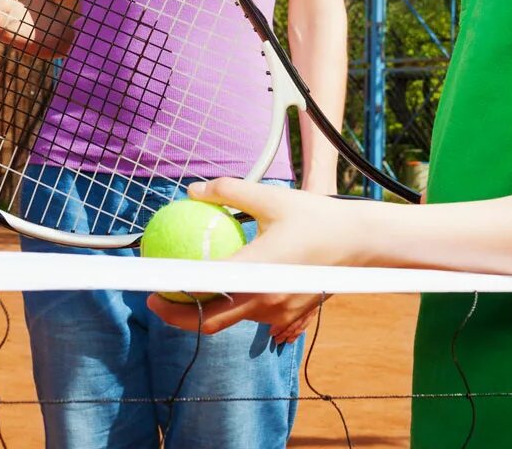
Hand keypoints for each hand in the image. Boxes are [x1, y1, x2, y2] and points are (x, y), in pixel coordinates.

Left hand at [143, 177, 356, 341]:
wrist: (361, 244)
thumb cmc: (317, 218)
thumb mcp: (272, 198)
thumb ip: (230, 191)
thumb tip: (194, 190)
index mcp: (260, 272)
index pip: (206, 290)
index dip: (174, 295)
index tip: (150, 290)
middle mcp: (266, 299)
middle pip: (211, 321)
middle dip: (178, 317)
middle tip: (155, 300)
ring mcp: (277, 312)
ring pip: (230, 320)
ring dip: (204, 311)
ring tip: (182, 290)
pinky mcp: (286, 315)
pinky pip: (250, 315)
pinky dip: (230, 306)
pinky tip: (221, 287)